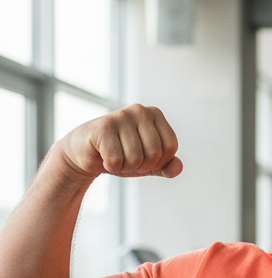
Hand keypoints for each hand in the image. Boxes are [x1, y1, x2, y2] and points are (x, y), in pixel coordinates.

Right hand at [58, 104, 181, 181]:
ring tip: (116, 156)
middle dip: (143, 166)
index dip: (159, 161)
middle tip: (128, 158)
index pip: (171, 147)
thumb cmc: (121, 156)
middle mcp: (140, 110)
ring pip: (136, 158)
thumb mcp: (149, 164)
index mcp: (155, 114)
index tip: (144, 156)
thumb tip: (178, 167)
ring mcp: (121, 116)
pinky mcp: (103, 126)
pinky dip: (112, 166)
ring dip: (126, 167)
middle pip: (155, 153)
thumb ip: (167, 167)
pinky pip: (117, 160)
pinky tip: (104, 156)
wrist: (86, 154)